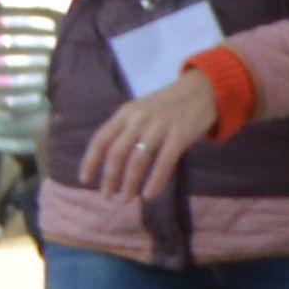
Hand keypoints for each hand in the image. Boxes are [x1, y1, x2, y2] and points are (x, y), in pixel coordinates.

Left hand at [69, 63, 226, 196]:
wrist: (203, 89)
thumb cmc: (171, 104)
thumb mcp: (142, 110)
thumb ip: (128, 128)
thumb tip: (113, 158)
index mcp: (126, 112)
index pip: (101, 139)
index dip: (90, 161)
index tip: (85, 180)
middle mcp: (139, 119)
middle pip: (117, 153)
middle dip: (110, 178)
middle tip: (106, 197)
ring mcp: (160, 127)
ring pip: (138, 160)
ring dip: (130, 183)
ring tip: (126, 199)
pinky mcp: (180, 135)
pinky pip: (164, 162)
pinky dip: (155, 181)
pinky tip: (149, 195)